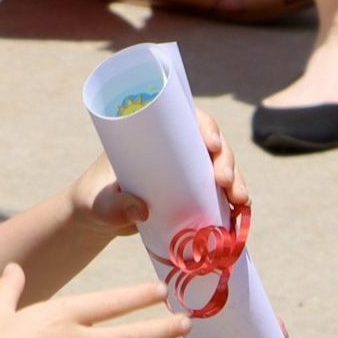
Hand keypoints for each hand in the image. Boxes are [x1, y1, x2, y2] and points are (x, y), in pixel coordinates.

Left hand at [70, 108, 249, 238]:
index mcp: (154, 134)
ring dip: (236, 181)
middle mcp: (175, 148)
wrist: (98, 218)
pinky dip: (233, 199)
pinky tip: (242, 210)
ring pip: (221, 167)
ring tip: (240, 201)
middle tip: (226, 183)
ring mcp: (186, 171)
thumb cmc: (95, 200)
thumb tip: (141, 211)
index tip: (212, 146)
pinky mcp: (192, 192)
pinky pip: (220, 191)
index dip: (205, 127)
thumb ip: (115, 206)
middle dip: (226, 160)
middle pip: (211, 144)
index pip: (186, 119)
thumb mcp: (100, 202)